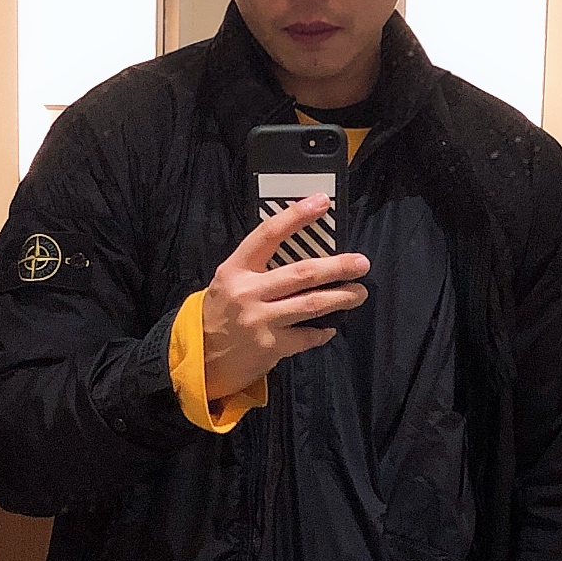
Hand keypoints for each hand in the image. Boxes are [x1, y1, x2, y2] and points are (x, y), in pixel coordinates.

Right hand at [202, 198, 369, 399]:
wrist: (200, 358)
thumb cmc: (221, 314)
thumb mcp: (229, 282)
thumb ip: (258, 267)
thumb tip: (306, 253)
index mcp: (235, 269)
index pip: (268, 234)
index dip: (296, 216)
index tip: (322, 202)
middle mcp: (247, 292)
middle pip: (302, 273)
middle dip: (338, 267)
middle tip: (361, 263)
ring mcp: (260, 321)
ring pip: (311, 304)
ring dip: (341, 297)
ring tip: (359, 293)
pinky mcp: (270, 347)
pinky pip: (307, 336)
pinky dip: (322, 331)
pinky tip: (330, 327)